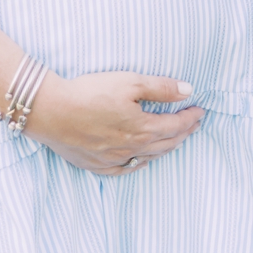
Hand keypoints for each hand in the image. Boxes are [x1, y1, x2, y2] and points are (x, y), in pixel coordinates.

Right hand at [28, 72, 203, 174]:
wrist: (51, 111)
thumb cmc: (90, 92)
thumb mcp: (130, 82)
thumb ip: (161, 88)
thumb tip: (189, 91)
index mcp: (143, 128)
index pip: (176, 125)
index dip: (191, 117)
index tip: (201, 110)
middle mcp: (131, 148)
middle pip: (166, 144)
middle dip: (183, 133)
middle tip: (194, 125)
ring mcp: (113, 159)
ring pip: (148, 157)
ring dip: (166, 148)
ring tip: (175, 140)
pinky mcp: (96, 165)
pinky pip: (125, 170)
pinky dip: (139, 163)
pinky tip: (142, 160)